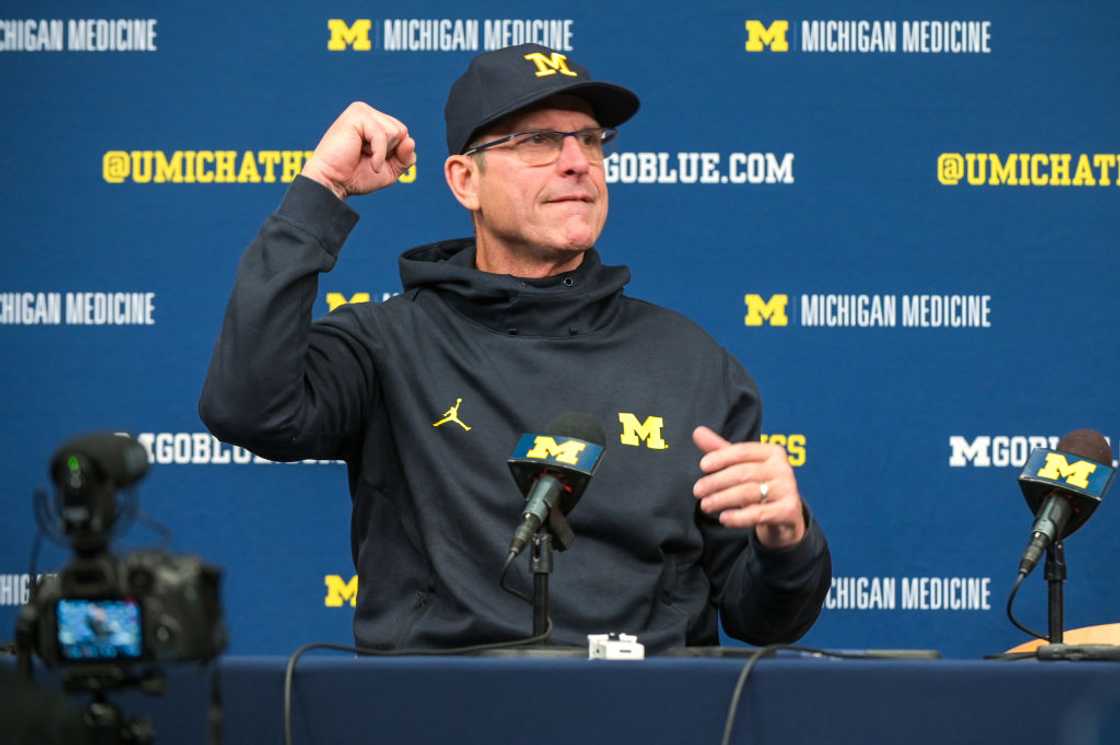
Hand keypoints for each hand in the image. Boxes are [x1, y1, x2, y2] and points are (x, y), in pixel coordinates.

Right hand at [301, 102, 415, 200]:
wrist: (333, 183)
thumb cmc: (355, 177)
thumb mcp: (389, 171)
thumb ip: (405, 158)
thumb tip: (410, 140)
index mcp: (375, 122)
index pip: (403, 134)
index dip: (395, 154)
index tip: (372, 160)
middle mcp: (368, 113)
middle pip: (401, 131)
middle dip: (389, 152)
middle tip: (366, 157)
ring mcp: (361, 111)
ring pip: (395, 132)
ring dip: (382, 152)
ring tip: (361, 154)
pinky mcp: (356, 115)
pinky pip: (383, 135)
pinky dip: (379, 154)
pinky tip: (367, 159)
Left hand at [692, 426, 805, 548]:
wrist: (785, 516)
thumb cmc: (760, 485)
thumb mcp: (741, 467)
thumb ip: (721, 450)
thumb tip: (697, 431)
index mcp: (773, 452)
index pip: (742, 451)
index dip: (721, 457)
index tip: (702, 466)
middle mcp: (783, 468)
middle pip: (743, 473)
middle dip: (716, 482)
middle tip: (697, 491)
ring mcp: (788, 490)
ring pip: (748, 492)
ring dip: (722, 499)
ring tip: (705, 505)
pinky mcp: (789, 511)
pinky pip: (759, 514)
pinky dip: (739, 517)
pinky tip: (724, 518)